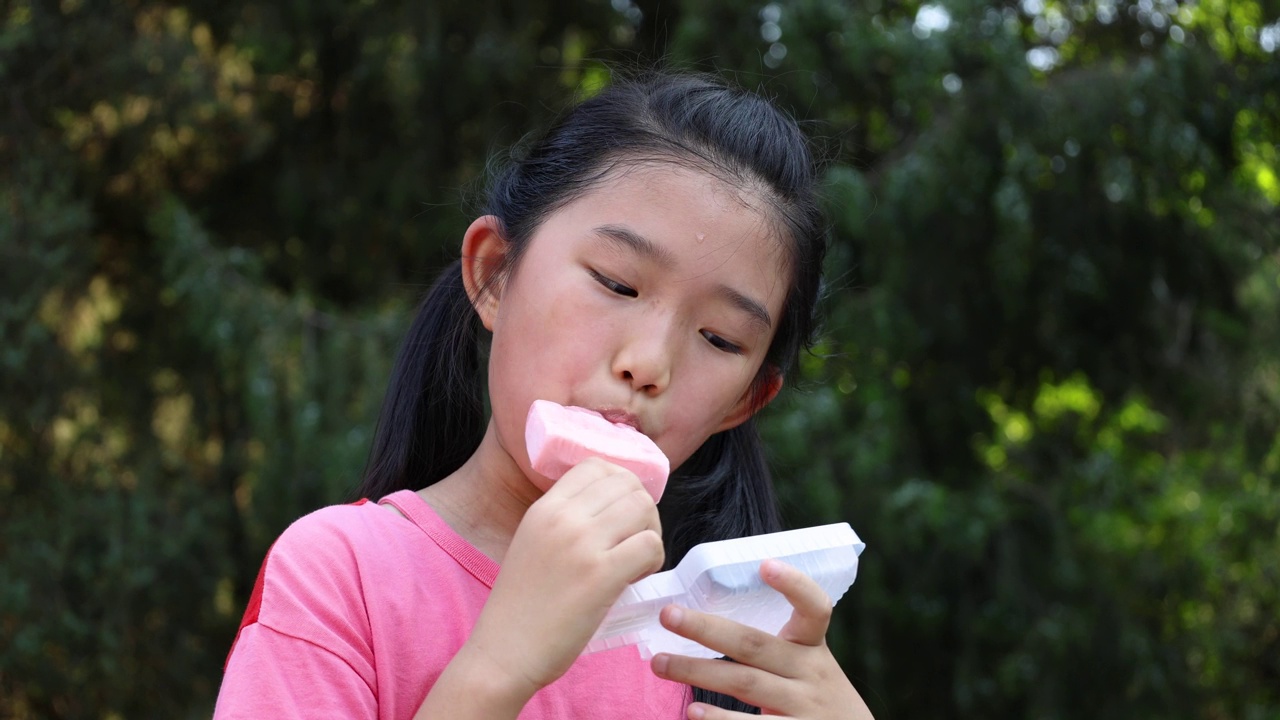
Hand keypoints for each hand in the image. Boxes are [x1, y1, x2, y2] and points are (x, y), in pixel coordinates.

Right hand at [463, 457, 665, 697]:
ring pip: (643, 508)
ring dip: (650, 532)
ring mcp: (582, 544)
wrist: (503, 652)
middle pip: (627, 484)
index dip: (620, 486)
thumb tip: (610, 510)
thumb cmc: (520, 607)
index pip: (597, 465)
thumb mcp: (532, 544)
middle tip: (632, 542)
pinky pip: (650, 545)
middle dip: (642, 511)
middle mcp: (562, 517)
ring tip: (635, 560)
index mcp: (544, 508)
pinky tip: (634, 578)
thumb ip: (563, 521)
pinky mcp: (601, 575)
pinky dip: (653, 560)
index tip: (619, 517)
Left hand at [649, 559, 873, 719]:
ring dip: (697, 671)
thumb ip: (772, 647)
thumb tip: (705, 624)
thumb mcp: (806, 666)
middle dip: (707, 628)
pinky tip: (691, 712)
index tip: (764, 564)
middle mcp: (811, 672)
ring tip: (660, 663)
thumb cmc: (813, 696)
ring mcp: (804, 706)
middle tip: (668, 614)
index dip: (794, 585)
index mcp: (812, 647)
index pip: (814, 608)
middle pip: (755, 645)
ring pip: (745, 683)